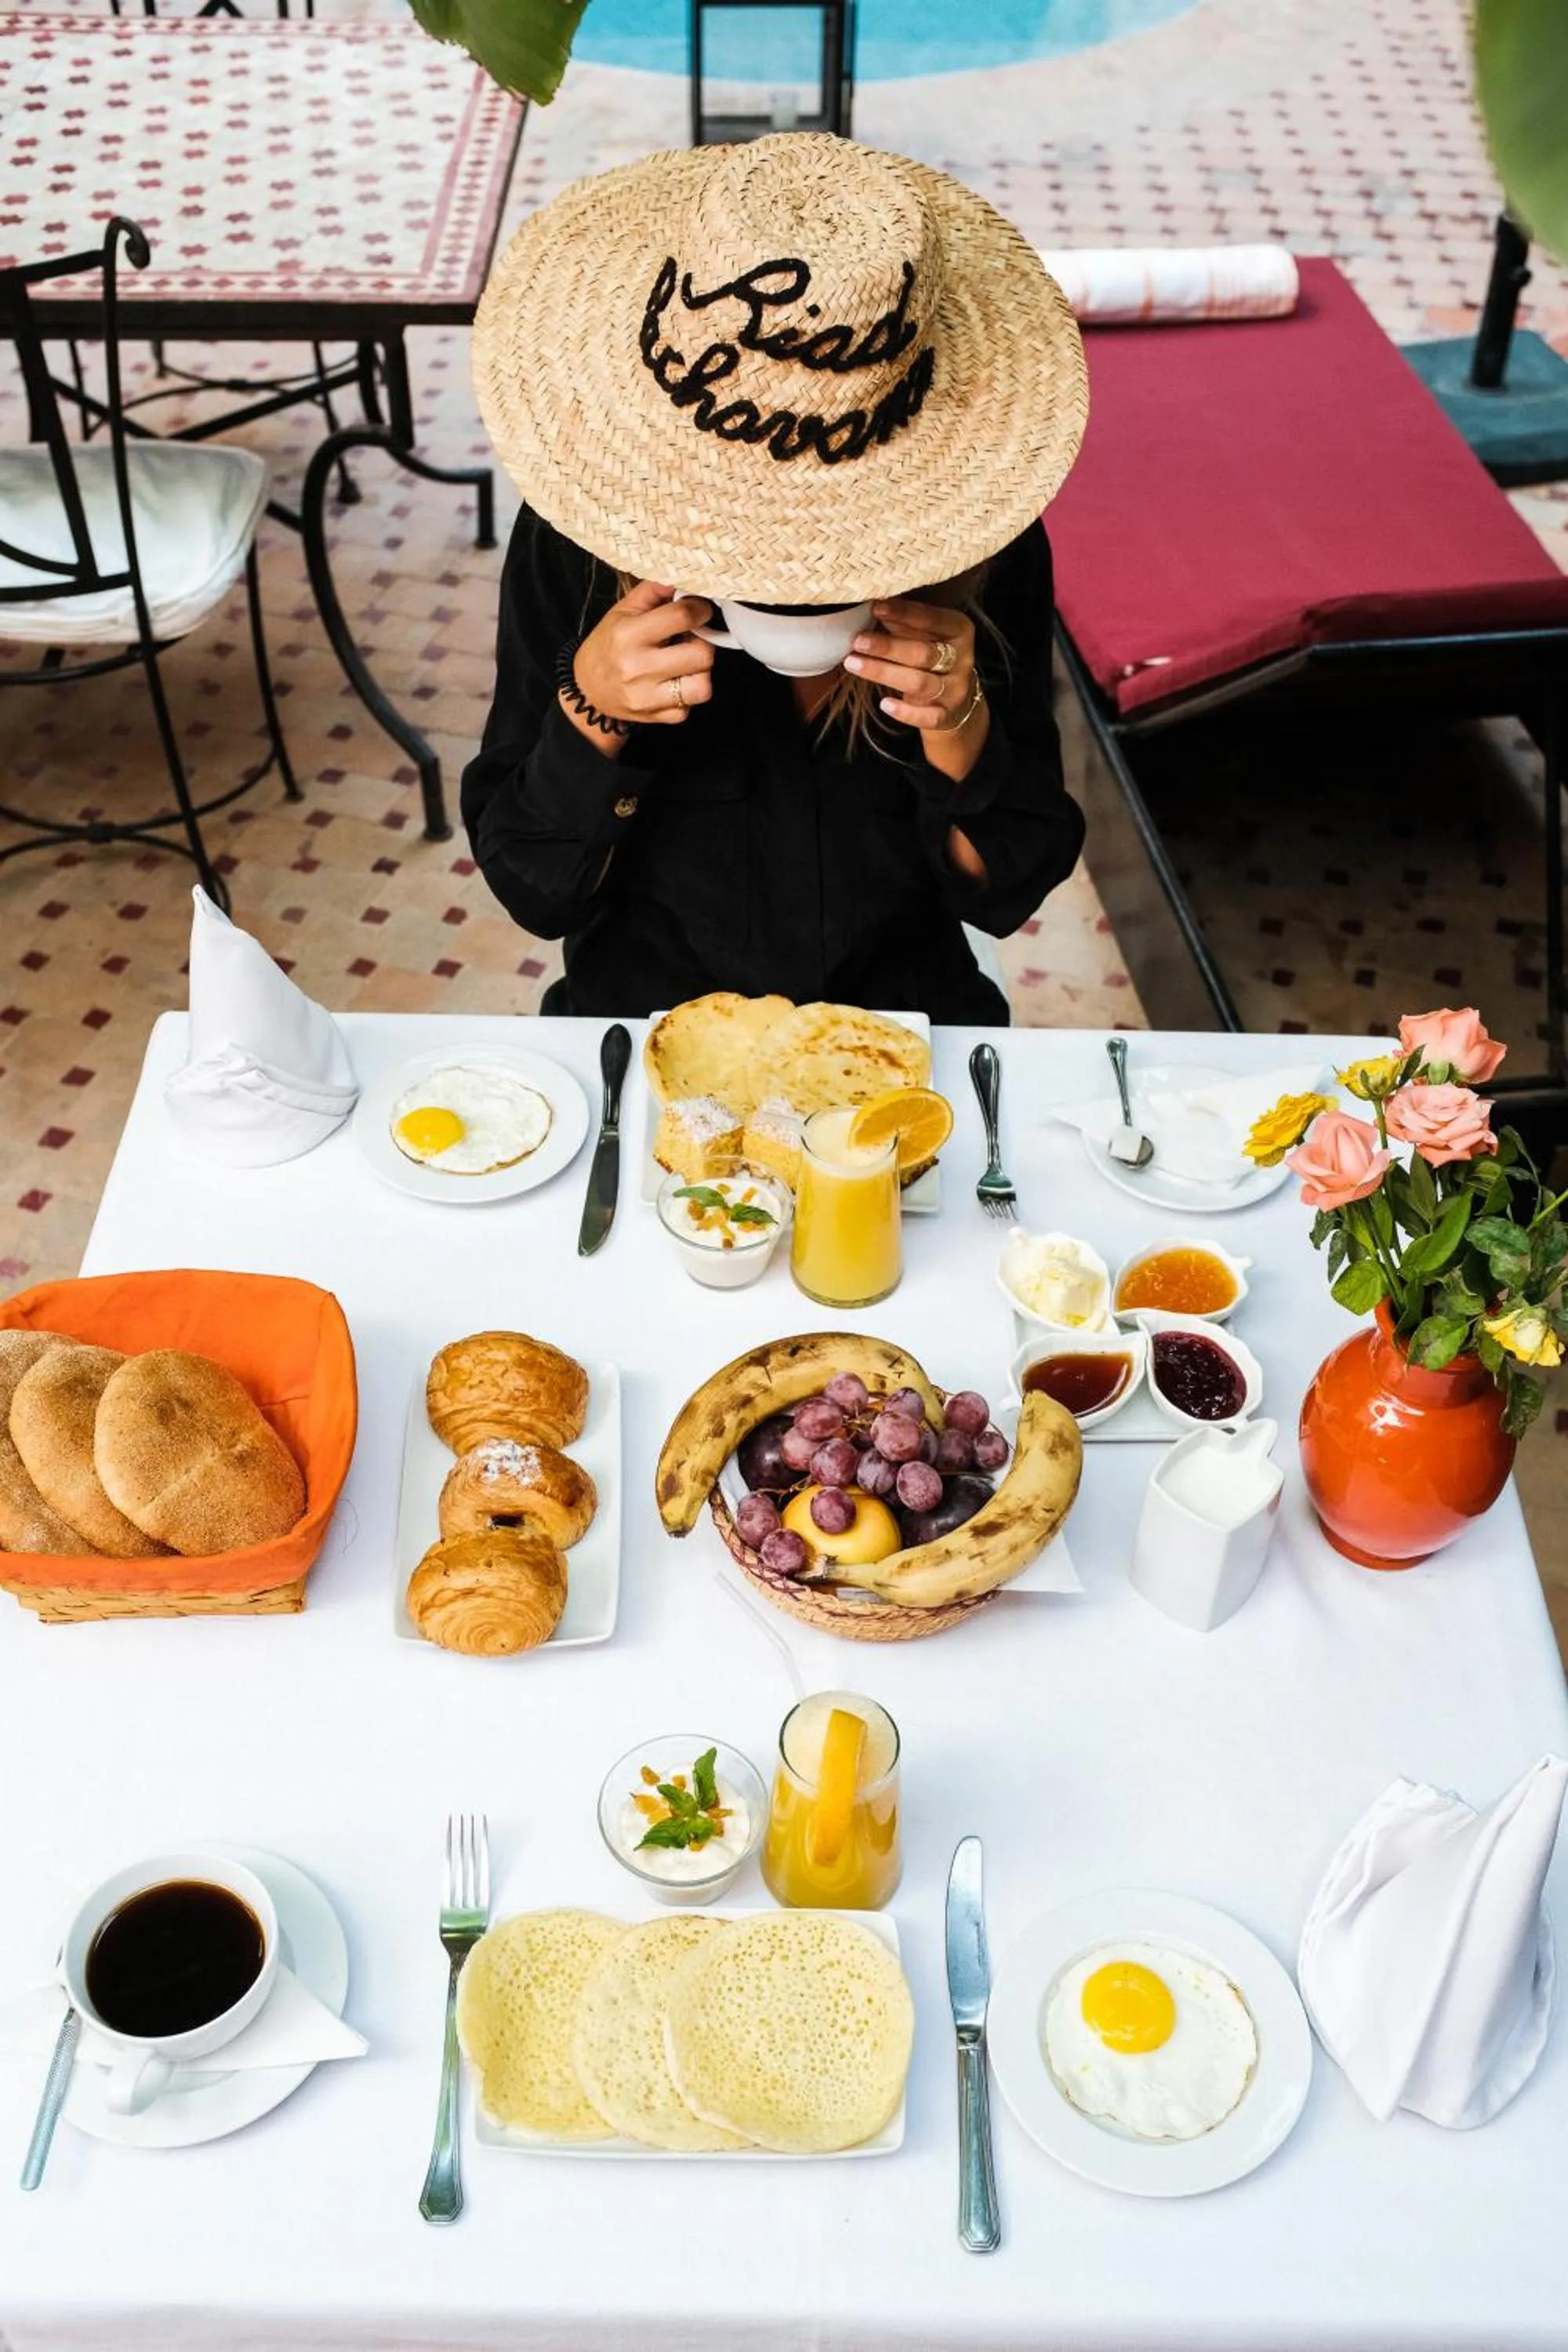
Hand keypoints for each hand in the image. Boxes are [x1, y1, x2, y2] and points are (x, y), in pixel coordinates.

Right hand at [569, 580, 714, 731]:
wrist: (587, 690)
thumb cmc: (609, 644)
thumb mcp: (623, 611)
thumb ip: (653, 591)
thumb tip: (683, 576)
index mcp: (629, 634)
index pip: (682, 616)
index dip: (701, 610)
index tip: (700, 610)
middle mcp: (638, 667)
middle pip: (702, 655)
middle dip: (704, 643)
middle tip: (692, 639)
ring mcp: (647, 697)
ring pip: (702, 687)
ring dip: (700, 672)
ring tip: (686, 663)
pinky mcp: (657, 718)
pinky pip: (690, 707)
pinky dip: (687, 694)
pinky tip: (674, 682)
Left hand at [842, 598, 980, 733]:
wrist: (957, 700)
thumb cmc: (932, 656)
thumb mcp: (925, 634)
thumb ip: (903, 622)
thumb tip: (871, 602)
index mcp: (959, 630)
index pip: (932, 619)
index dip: (904, 613)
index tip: (875, 607)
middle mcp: (962, 659)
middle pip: (923, 653)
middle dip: (888, 647)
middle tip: (857, 640)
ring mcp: (955, 690)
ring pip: (919, 683)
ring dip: (884, 673)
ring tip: (853, 663)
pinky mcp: (946, 716)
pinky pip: (927, 716)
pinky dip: (905, 712)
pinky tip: (884, 704)